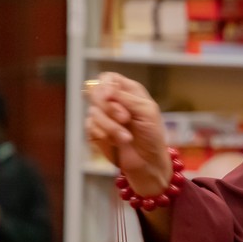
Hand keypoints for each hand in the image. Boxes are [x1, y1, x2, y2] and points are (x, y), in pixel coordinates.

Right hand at [84, 73, 171, 196]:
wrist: (148, 162)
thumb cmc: (152, 135)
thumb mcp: (146, 111)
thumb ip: (126, 97)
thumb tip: (104, 88)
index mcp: (127, 92)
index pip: (108, 78)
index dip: (106, 85)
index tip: (111, 96)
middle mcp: (113, 102)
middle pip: (95, 92)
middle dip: (110, 107)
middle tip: (125, 118)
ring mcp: (103, 117)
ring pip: (93, 111)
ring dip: (111, 126)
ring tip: (126, 137)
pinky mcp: (96, 132)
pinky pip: (90, 127)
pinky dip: (104, 135)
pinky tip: (116, 142)